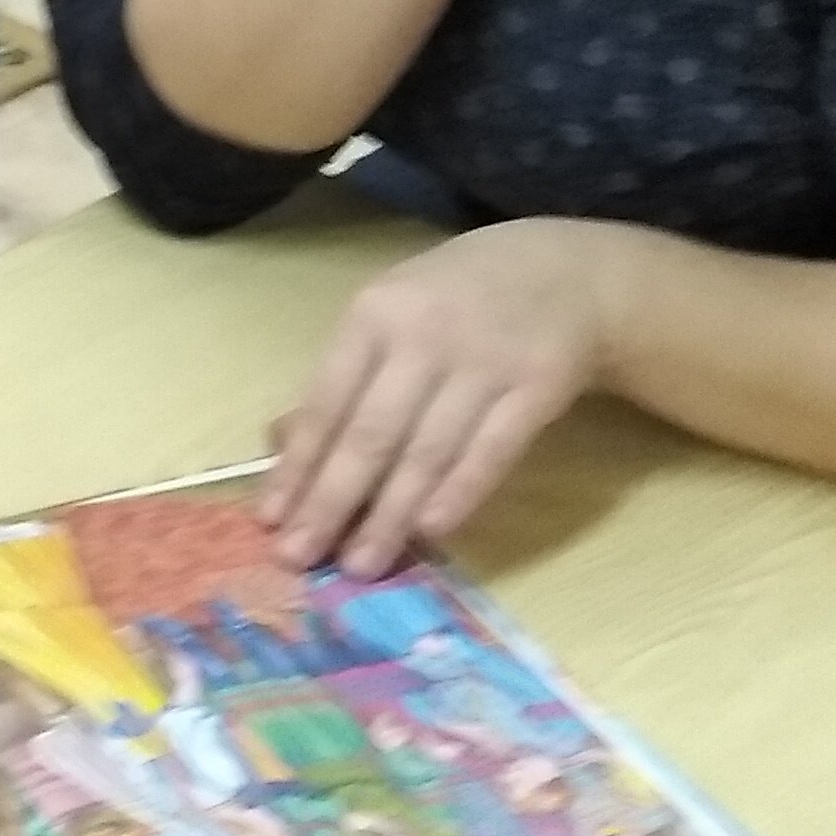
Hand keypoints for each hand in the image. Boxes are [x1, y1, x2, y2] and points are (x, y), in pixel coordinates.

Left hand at [263, 220, 628, 575]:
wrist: (565, 272)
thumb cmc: (455, 301)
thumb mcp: (391, 313)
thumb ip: (343, 376)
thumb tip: (282, 448)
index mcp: (375, 315)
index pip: (326, 403)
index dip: (297, 466)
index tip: (270, 520)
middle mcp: (425, 336)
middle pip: (370, 434)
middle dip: (332, 502)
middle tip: (301, 557)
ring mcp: (485, 362)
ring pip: (428, 451)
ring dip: (390, 515)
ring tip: (360, 564)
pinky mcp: (537, 386)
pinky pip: (492, 450)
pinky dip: (460, 493)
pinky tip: (430, 531)